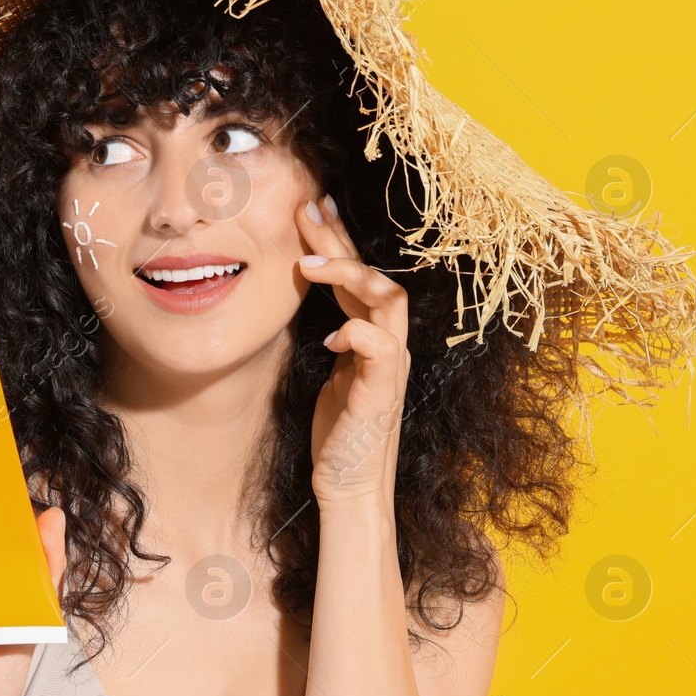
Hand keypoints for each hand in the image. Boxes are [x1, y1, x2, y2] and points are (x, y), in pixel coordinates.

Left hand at [294, 194, 410, 505]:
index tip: (311, 208)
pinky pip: (380, 349)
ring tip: (312, 264)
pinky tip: (330, 338)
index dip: (339, 240)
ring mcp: (389, 369)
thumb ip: (337, 340)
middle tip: (307, 210)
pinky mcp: (381, 394)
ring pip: (389, 302)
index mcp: (375, 339)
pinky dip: (356, 335)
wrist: (350, 486)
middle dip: (341, 240)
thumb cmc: (341, 433)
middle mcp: (389, 347)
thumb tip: (321, 307)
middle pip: (376, 277)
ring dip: (351, 278)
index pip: (361, 277)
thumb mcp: (334, 375)